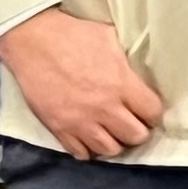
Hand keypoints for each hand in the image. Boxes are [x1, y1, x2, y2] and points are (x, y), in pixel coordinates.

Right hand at [0, 8, 164, 159]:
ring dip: (115, 142)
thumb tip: (138, 73)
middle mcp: (104, 107)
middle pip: (135, 136)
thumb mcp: (110, 38)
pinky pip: (81, 153)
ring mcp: (80, 122)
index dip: (154, 112)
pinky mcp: (59, 129)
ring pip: (110, 150)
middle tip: (134, 123)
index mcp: (120, 83)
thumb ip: (126, 61)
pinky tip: (90, 137)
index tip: (149, 110)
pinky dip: (88, 149)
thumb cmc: (73, 35)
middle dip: (139, 131)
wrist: (33, 41)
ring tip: (113, 133)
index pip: (152, 111)